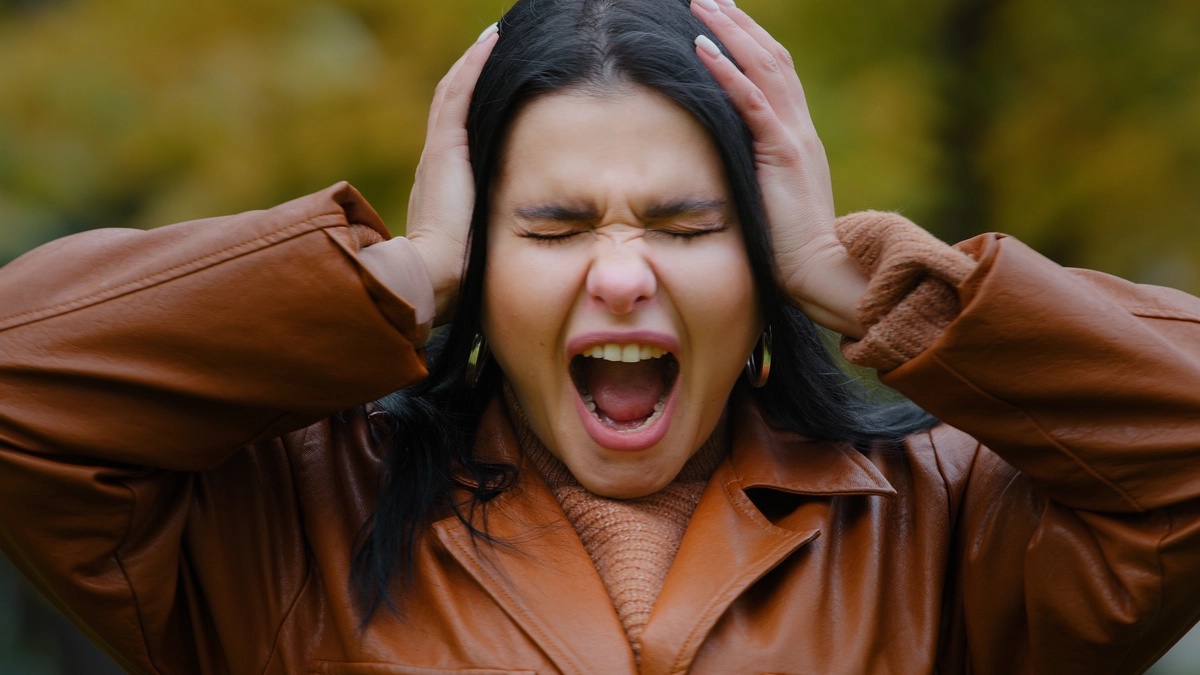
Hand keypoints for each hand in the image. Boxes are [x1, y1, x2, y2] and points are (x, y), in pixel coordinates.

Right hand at [405, 24, 498, 325]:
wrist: (433, 280)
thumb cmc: (461, 277)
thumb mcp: (481, 249)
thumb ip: (492, 236)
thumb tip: (526, 244)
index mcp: (442, 185)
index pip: (458, 131)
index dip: (473, 102)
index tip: (495, 82)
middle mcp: (436, 163)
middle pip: (453, 103)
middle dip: (473, 73)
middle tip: (496, 43)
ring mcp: (438, 152)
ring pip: (455, 91)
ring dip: (476, 61)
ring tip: (498, 33)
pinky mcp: (445, 148)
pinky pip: (460, 93)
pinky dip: (475, 65)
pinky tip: (494, 40)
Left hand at [689, 0, 866, 337]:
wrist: (820, 272)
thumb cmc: (790, 249)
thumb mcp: (771, 201)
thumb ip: (757, 176)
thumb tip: (727, 168)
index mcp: (797, 138)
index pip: (775, 75)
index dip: (750, 43)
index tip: (724, 18)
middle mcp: (800, 129)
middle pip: (771, 58)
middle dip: (738, 23)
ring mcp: (794, 138)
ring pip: (764, 68)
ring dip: (730, 32)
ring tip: (700, 4)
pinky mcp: (783, 155)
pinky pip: (753, 103)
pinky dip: (727, 72)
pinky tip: (702, 47)